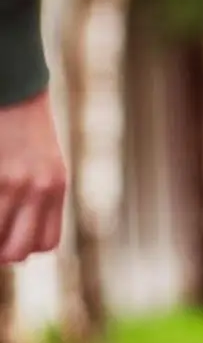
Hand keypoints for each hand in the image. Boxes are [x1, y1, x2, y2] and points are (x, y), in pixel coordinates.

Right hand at [0, 91, 66, 263]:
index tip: (9, 239)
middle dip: (0, 252)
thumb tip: (19, 231)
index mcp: (56, 188)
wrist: (14, 89)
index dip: (24, 248)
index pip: (45, 243)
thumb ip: (40, 194)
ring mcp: (11, 183)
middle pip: (18, 251)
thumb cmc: (25, 127)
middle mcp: (38, 190)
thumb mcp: (45, 162)